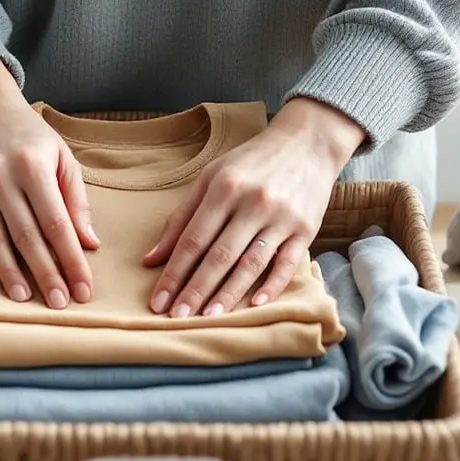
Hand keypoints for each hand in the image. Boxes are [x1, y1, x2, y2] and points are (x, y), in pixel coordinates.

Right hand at [0, 56, 99, 307]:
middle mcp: (1, 178)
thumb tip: (89, 243)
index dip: (71, 258)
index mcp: (32, 167)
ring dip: (9, 272)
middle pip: (26, 236)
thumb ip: (76, 200)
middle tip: (59, 303)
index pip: (56, 223)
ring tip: (24, 298)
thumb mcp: (62, 157)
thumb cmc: (30, 136)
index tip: (83, 287)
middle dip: (45, 273)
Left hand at [144, 97, 365, 316]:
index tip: (158, 301)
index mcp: (225, 188)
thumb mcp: (211, 178)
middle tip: (177, 316)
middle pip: (220, 255)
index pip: (193, 239)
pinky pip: (287, 263)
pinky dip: (272, 285)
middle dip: (196, 288)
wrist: (307, 143)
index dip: (173, 272)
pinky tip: (253, 305)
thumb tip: (152, 259)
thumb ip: (182, 218)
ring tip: (208, 317)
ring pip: (251, 262)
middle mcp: (254, 202)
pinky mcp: (307, 228)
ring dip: (228, 293)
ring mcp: (282, 217)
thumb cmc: (251, 162)